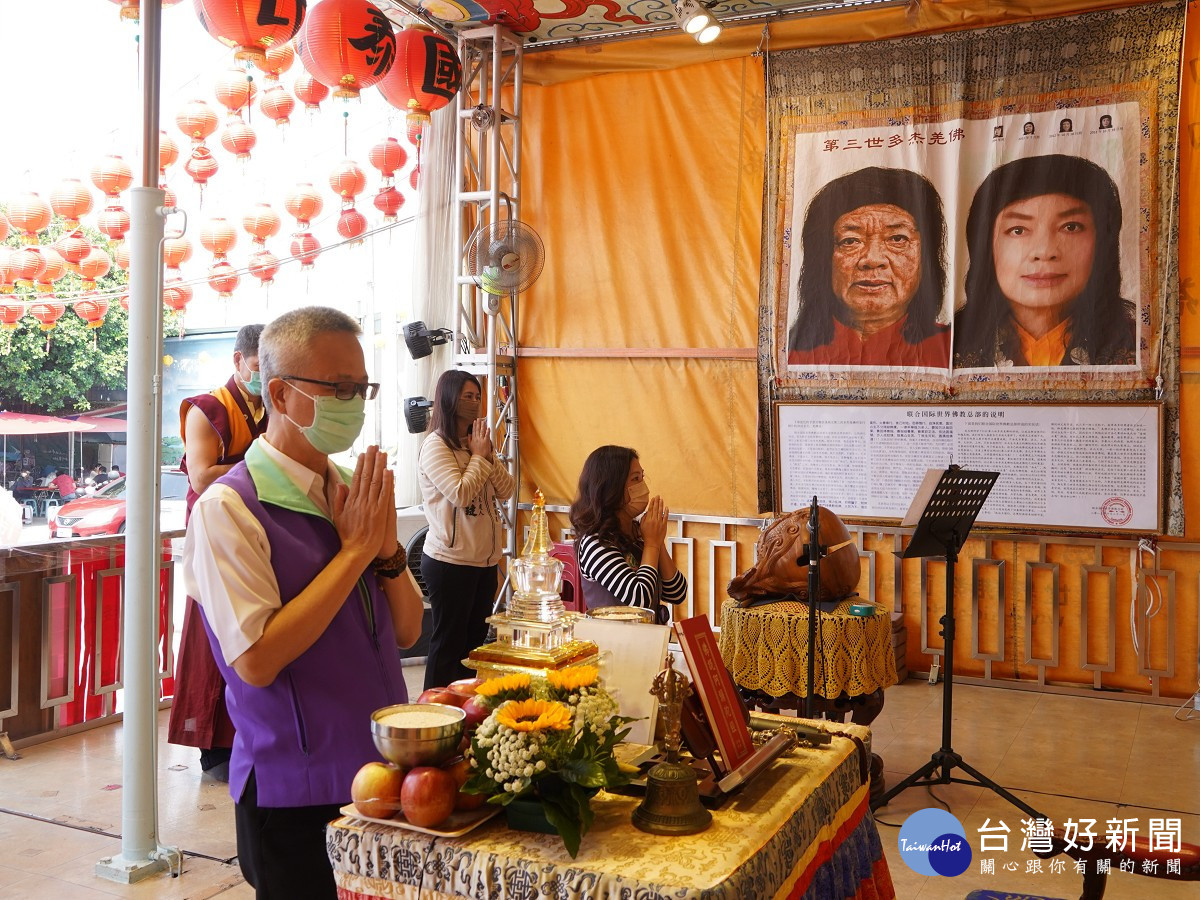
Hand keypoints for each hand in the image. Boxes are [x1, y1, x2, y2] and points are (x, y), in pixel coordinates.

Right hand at [331, 446, 393, 564]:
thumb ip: (339, 500)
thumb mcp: (337, 516)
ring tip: (383, 453)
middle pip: (366, 476)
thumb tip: (340, 484)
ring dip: (380, 466)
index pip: (356, 478)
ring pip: (376, 482)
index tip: (364, 454)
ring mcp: (370, 506)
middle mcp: (360, 501)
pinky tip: (389, 470)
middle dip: (371, 459)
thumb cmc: (348, 536)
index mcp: (350, 501)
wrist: (356, 551)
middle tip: (374, 446)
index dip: (361, 464)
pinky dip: (387, 482)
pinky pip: (384, 494)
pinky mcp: (380, 513)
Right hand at [467, 418, 492, 457]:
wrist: (479, 457)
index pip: (474, 430)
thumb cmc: (475, 452)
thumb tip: (469, 434)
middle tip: (479, 419)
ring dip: (483, 426)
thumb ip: (469, 439)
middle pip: (477, 429)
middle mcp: (477, 438)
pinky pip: (487, 435)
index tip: (474, 421)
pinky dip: (487, 431)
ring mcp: (481, 440)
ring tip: (483, 421)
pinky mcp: (486, 441)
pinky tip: (488, 428)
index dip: (474, 425)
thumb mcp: (470, 445)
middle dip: (478, 423)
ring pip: (482, 431)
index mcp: (473, 439)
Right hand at [639, 495, 668, 546]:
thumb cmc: (646, 536)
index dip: (652, 503)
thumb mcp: (641, 526)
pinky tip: (666, 508)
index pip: (650, 509)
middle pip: (655, 509)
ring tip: (661, 500)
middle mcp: (654, 520)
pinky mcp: (664, 525)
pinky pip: (665, 517)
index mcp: (648, 520)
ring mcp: (660, 522)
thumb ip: (644, 519)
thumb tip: (646, 513)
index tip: (653, 498)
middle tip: (658, 496)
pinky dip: (666, 512)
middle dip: (657, 501)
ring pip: (660, 511)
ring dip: (661, 505)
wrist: (652, 543)